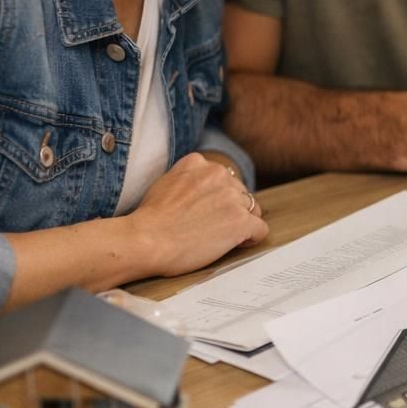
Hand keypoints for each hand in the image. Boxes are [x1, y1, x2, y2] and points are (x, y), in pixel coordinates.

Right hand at [127, 152, 267, 275]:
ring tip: (221, 238)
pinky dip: (252, 238)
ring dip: (241, 223)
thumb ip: (188, 178)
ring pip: (253, 209)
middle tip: (212, 228)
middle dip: (230, 210)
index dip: (218, 197)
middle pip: (240, 193)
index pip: (223, 178)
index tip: (208, 212)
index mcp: (200, 163)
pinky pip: (261, 229)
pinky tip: (237, 244)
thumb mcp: (165, 182)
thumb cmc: (149, 219)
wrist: (146, 240)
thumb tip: (201, 189)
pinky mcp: (241, 221)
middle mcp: (219, 175)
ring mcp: (232, 198)